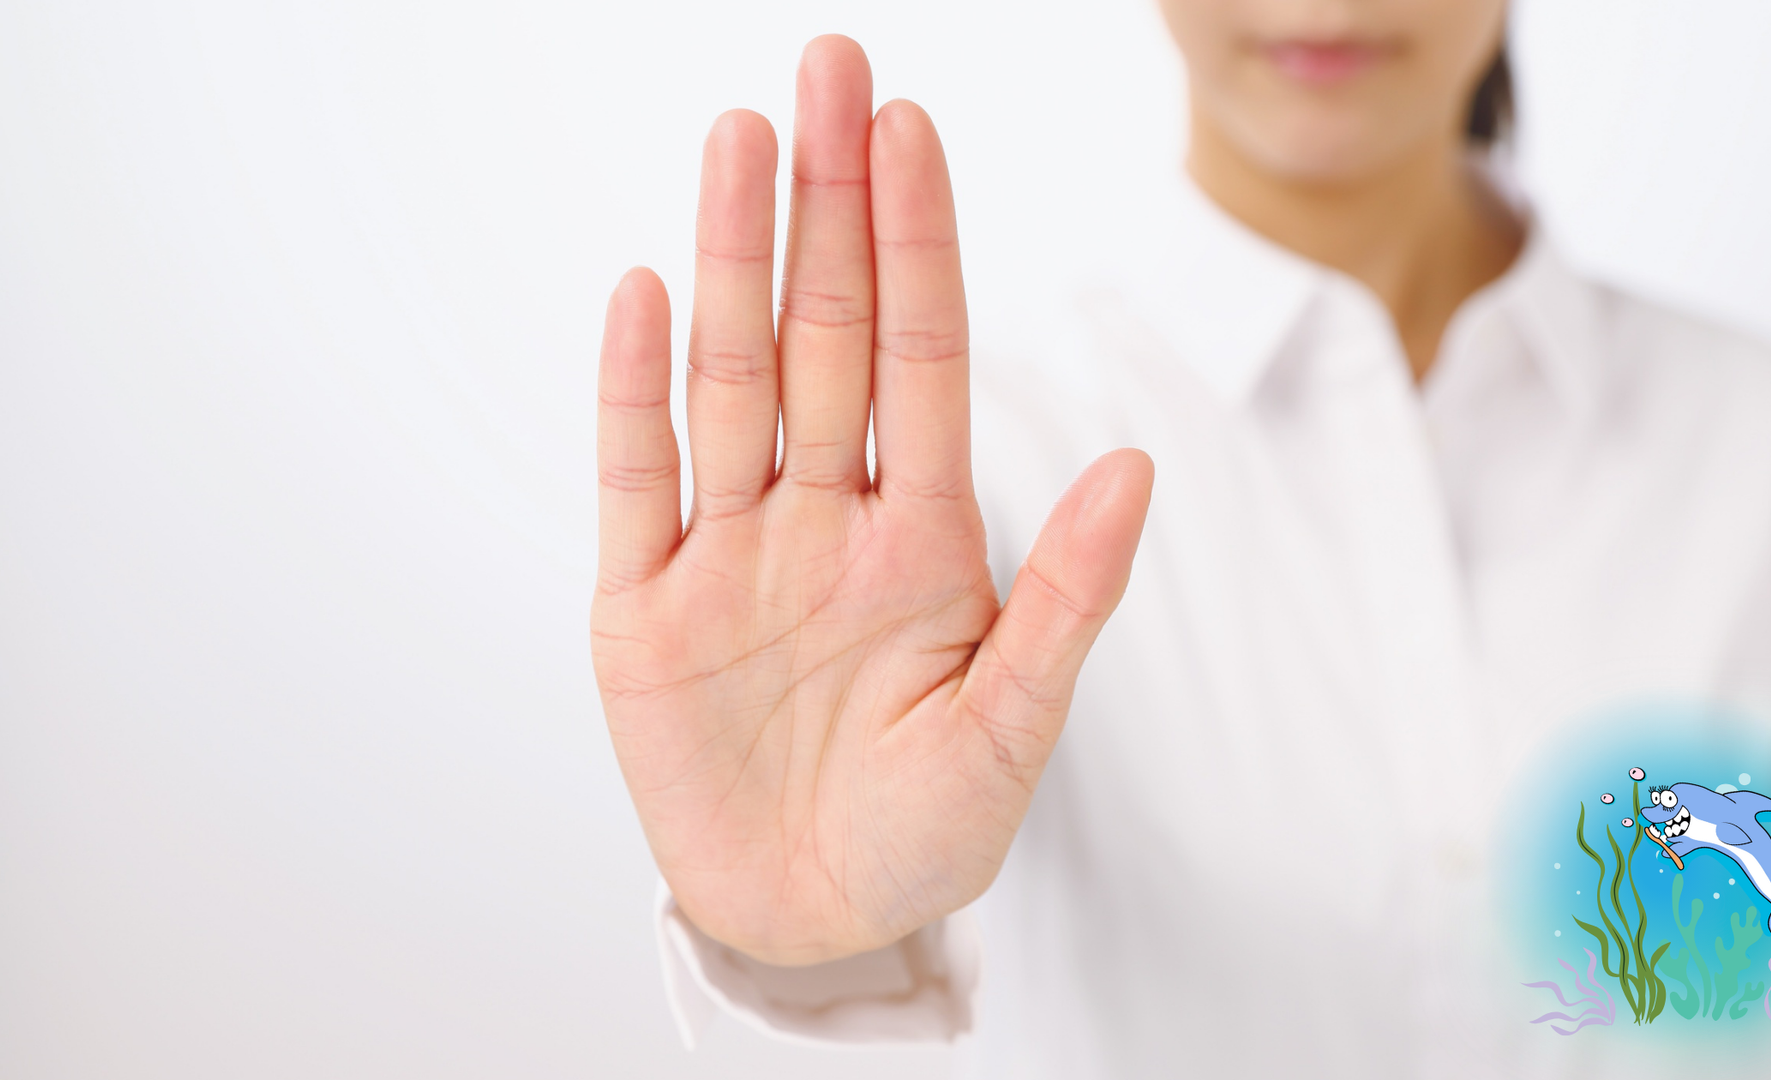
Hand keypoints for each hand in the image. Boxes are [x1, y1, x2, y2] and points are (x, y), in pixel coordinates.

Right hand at [592, 35, 1153, 965]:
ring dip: (734, 262)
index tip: (910, 129)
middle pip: (824, 335)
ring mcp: (729, 554)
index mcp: (921, 539)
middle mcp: (822, 520)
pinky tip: (646, 291)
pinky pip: (637, 481)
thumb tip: (1135, 468)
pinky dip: (635, 391)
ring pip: (731, 380)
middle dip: (827, 206)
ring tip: (738, 143)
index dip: (917, 244)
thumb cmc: (925, 829)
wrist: (814, 918)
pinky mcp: (643, 609)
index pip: (919, 359)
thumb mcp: (1013, 727)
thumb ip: (1064, 598)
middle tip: (824, 72)